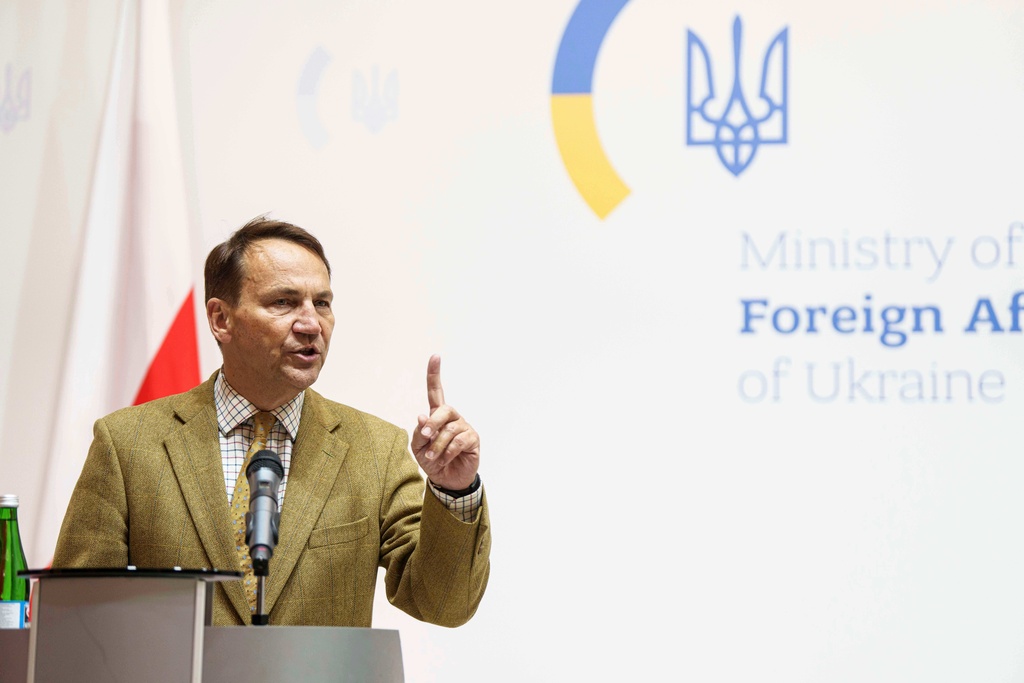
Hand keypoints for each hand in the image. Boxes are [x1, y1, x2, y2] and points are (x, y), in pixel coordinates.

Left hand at [410, 355, 479, 490]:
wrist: (446, 480)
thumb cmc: (432, 461)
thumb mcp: (418, 448)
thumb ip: (419, 432)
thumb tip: (422, 416)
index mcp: (437, 416)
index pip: (436, 391)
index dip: (434, 374)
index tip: (435, 356)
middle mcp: (452, 418)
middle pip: (444, 409)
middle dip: (434, 423)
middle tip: (426, 437)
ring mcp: (464, 427)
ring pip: (449, 429)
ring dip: (437, 445)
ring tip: (432, 456)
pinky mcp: (472, 439)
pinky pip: (459, 441)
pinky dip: (448, 452)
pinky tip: (444, 459)